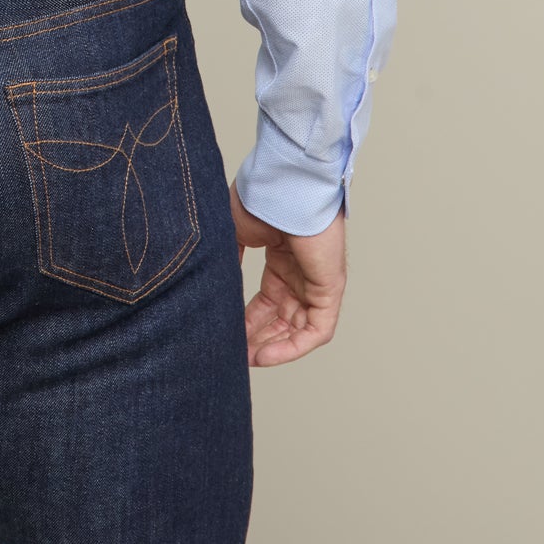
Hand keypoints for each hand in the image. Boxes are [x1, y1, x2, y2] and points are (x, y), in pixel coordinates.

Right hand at [228, 179, 346, 366]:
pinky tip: (264, 355)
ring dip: (271, 348)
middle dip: (257, 340)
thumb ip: (229, 260)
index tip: (225, 336)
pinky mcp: (330, 289)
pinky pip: (316, 331)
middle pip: (280, 321)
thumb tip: (214, 285)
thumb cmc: (261, 197)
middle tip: (233, 354)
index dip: (246, 323)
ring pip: (297, 330)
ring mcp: (316, 283)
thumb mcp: (234, 233)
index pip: (265, 304)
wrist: (284, 184)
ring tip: (245, 359)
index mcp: (281, 261)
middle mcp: (300, 275)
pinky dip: (292, 348)